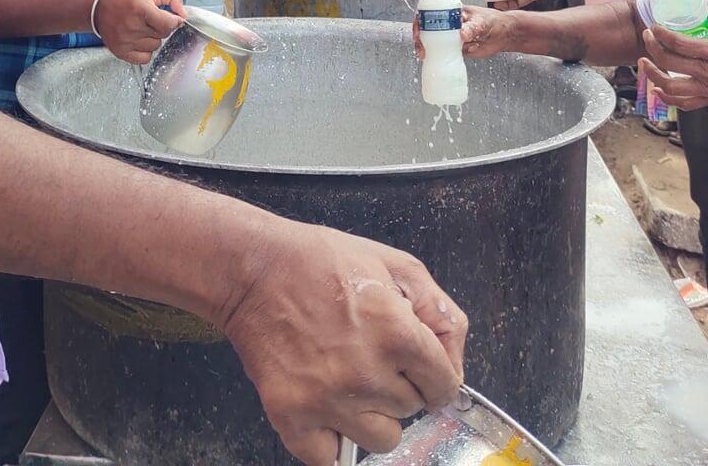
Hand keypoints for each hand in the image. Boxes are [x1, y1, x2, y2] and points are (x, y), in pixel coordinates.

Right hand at [91, 0, 185, 65]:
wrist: (98, 8)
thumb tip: (184, 13)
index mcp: (141, 9)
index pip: (169, 24)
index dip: (175, 21)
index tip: (171, 17)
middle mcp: (132, 26)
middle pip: (163, 34)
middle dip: (162, 27)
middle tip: (151, 19)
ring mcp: (126, 41)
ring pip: (156, 47)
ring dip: (153, 38)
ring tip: (142, 28)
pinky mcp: (121, 52)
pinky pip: (145, 58)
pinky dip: (145, 51)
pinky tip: (138, 40)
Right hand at [221, 221, 465, 464]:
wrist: (253, 270)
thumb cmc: (319, 262)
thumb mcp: (394, 264)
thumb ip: (439, 311)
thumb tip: (454, 359)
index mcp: (397, 334)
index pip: (446, 387)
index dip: (435, 373)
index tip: (419, 366)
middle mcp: (367, 374)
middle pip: (412, 409)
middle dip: (399, 384)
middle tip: (369, 354)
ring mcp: (328, 401)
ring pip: (382, 438)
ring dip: (372, 415)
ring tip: (348, 379)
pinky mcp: (292, 417)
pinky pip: (331, 458)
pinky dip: (331, 439)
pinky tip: (324, 404)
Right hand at [416, 6, 513, 59]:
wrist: (505, 36)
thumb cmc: (494, 22)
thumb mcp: (482, 22)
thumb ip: (472, 28)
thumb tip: (461, 34)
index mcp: (452, 12)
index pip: (431, 12)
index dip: (421, 20)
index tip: (420, 29)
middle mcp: (448, 24)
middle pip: (427, 28)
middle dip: (420, 37)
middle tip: (421, 46)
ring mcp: (451, 37)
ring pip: (432, 42)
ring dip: (424, 48)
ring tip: (424, 55)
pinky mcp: (455, 50)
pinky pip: (442, 53)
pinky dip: (435, 57)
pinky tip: (430, 61)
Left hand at [639, 1, 707, 109]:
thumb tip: (699, 1)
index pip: (680, 44)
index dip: (662, 34)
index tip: (654, 25)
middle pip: (671, 64)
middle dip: (653, 48)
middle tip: (647, 36)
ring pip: (673, 88)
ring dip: (654, 76)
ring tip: (644, 63)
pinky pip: (686, 104)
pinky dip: (668, 98)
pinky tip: (658, 89)